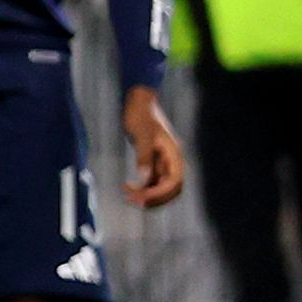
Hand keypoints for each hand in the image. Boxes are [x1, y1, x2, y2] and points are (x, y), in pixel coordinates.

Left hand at [120, 86, 184, 208]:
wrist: (138, 101)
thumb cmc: (140, 114)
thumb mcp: (141, 134)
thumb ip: (144, 155)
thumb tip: (145, 177)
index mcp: (174, 154)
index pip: (174, 182)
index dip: (159, 193)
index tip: (141, 196)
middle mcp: (172, 160)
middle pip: (171, 189)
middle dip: (154, 198)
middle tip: (133, 200)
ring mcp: (163, 160)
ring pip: (161, 186)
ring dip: (147, 194)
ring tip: (128, 196)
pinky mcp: (154, 160)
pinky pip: (152, 180)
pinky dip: (142, 187)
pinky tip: (127, 187)